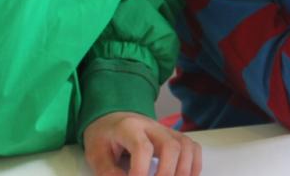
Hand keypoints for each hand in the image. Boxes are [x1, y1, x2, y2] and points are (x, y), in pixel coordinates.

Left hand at [83, 112, 200, 175]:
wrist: (112, 120)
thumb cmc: (105, 137)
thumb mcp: (96, 154)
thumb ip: (108, 171)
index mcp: (129, 128)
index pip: (142, 147)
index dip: (141, 170)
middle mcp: (152, 126)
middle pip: (171, 146)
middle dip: (167, 173)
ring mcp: (167, 131)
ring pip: (186, 147)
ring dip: (183, 171)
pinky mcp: (176, 137)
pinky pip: (193, 148)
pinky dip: (193, 166)